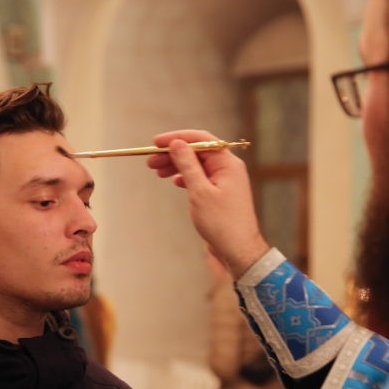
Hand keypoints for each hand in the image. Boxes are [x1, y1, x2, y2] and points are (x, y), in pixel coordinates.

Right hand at [147, 129, 268, 277]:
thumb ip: (188, 165)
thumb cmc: (222, 223)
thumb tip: (177, 144)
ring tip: (156, 171)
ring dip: (176, 165)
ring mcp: (224, 181)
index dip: (177, 138)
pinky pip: (200, 178)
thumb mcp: (199, 192)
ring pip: (196, 165)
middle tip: (150, 160)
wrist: (238, 250)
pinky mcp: (219, 194)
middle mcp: (227, 168)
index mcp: (227, 163)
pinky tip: (174, 181)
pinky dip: (185, 177)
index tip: (156, 142)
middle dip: (173, 153)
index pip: (201, 140)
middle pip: (197, 152)